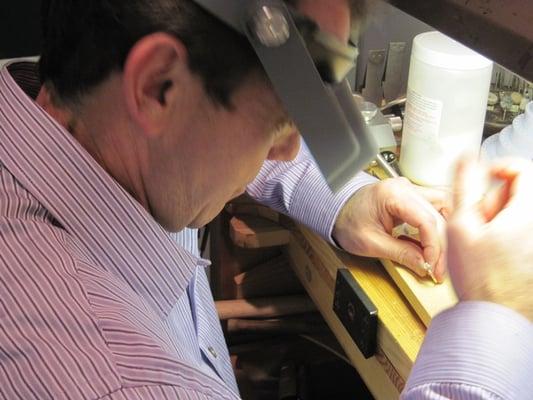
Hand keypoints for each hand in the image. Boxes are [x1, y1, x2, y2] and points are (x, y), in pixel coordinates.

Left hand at [332, 177, 449, 281]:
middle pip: (438, 215)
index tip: (432, 266)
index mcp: (392, 195)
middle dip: (441, 245)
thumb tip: (424, 264)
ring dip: (445, 232)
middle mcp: (404, 187)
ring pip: (443, 207)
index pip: (427, 221)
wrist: (335, 210)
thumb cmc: (347, 221)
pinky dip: (438, 225)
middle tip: (438, 268)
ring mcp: (408, 189)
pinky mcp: (410, 196)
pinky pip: (434, 207)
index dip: (434, 247)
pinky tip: (435, 242)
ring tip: (440, 255)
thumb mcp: (371, 243)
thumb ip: (400, 253)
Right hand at [447, 157, 532, 319]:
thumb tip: (467, 158)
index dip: (498, 167)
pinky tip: (491, 252)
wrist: (496, 315)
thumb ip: (464, 186)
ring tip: (481, 240)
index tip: (483, 178)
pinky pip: (521, 231)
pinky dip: (505, 234)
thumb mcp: (461, 226)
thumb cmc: (480, 278)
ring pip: (519, 213)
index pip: (522, 168)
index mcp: (526, 212)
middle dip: (493, 200)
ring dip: (498, 219)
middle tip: (475, 222)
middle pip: (519, 192)